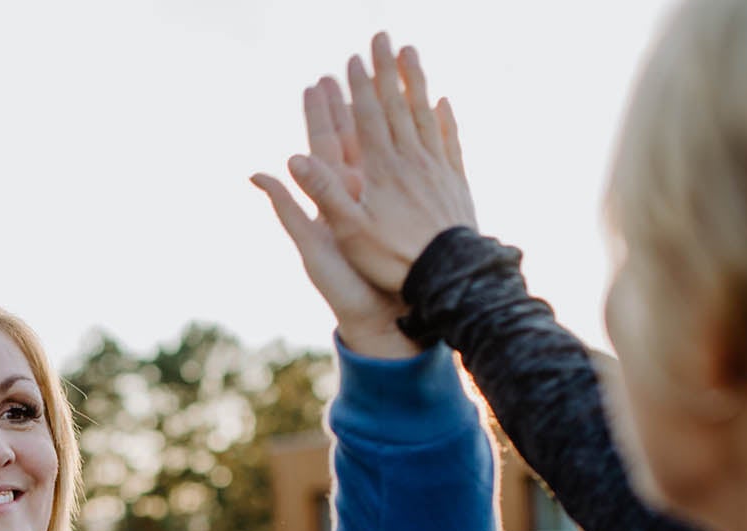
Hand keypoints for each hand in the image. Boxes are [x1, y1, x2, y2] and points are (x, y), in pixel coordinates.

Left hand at [252, 78, 411, 357]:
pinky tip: (421, 123)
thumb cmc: (343, 289)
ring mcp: (382, 204)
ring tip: (382, 83)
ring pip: (382, 151)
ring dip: (382, 118)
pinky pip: (410, 172)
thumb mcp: (311, 245)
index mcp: (329, 200)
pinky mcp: (406, 214)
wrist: (384, 320)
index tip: (318, 82)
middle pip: (352, 140)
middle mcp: (354, 198)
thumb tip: (255, 174)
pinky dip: (414, 145)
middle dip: (349, 105)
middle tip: (347, 69)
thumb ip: (287, 208)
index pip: (323, 148)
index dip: (320, 115)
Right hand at [292, 34, 475, 299]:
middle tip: (382, 37)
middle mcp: (410, 160)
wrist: (448, 277)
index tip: (353, 58)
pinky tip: (442, 102)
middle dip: (387, 70)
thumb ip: (322, 192)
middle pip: (397, 105)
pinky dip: (444, 117)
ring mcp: (436, 168)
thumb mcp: (348, 230)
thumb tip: (292, 159)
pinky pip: (448, 140)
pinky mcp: (454, 182)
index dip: (359, 86)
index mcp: (382, 169)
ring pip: (424, 114)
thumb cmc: (392, 259)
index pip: (367, 117)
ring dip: (416, 81)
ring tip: (411, 54)